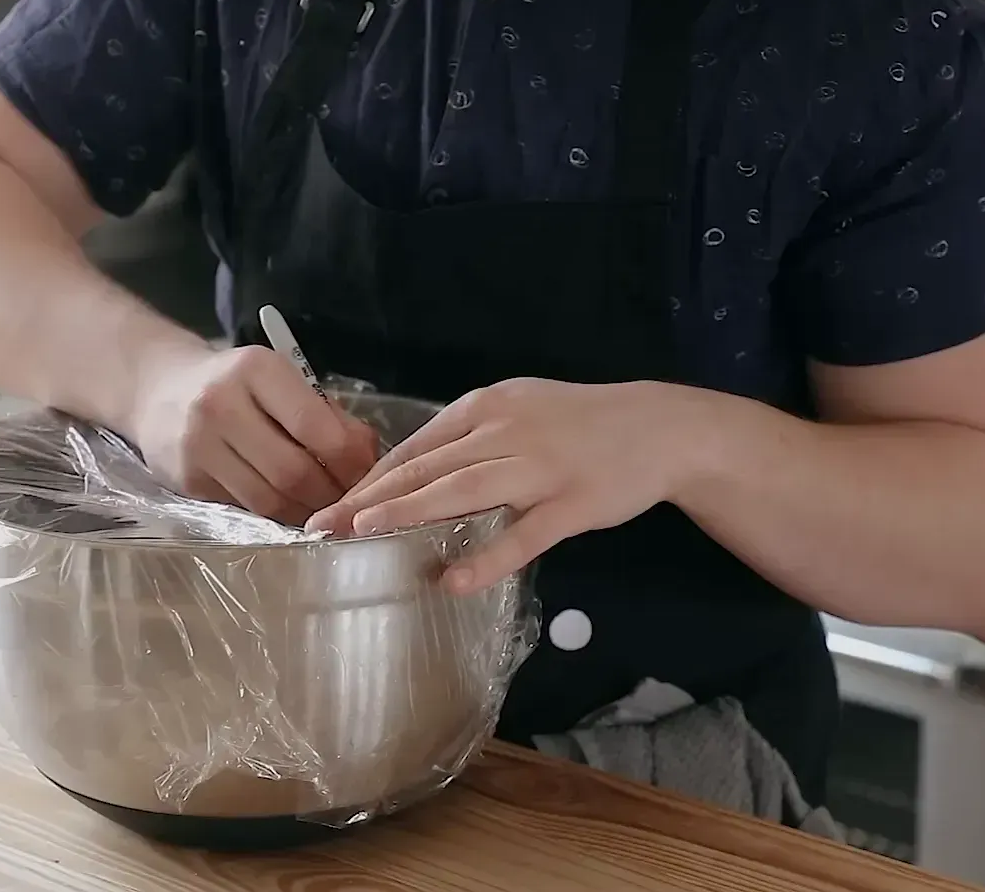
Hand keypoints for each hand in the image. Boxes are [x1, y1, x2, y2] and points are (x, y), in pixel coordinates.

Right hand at [129, 345, 382, 525]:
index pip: (314, 426)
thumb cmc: (235, 384)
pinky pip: (245, 508)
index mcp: (256, 370)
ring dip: (305, 512)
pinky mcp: (187, 479)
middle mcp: (221, 404)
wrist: (158, 390)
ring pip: (269, 499)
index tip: (367, 473)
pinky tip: (288, 506)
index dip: (349, 460)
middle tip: (348, 499)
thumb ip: (325, 414)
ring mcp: (198, 445)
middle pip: (293, 471)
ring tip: (322, 507)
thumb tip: (367, 457)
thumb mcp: (279, 381)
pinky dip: (275, 514)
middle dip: (330, 493)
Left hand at [307, 378, 693, 592]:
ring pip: (464, 489)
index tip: (331, 505)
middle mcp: (506, 430)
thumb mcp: (520, 410)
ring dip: (410, 511)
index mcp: (488, 406)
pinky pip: (524, 534)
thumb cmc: (582, 423)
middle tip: (323, 525)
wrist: (660, 427)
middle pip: (427, 466)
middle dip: (370, 497)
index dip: (370, 478)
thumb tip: (416, 471)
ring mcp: (540, 467)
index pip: (415, 446)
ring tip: (366, 533)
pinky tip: (455, 580)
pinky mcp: (573, 503)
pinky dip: (488, 557)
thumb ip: (471, 436)